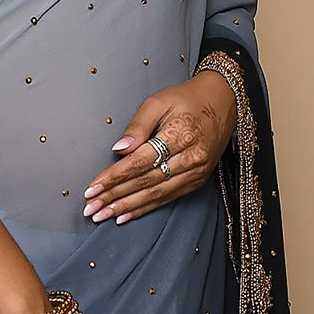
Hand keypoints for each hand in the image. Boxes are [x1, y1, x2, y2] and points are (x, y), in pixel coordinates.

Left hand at [82, 71, 236, 224]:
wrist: (223, 102)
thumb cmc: (187, 98)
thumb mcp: (159, 101)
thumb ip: (138, 125)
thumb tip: (119, 149)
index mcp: (180, 135)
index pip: (140, 161)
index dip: (115, 177)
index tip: (93, 186)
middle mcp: (190, 158)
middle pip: (146, 182)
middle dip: (115, 196)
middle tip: (91, 207)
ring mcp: (196, 172)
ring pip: (156, 194)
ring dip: (127, 207)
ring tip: (102, 214)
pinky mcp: (197, 180)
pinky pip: (167, 198)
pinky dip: (145, 208)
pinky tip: (126, 216)